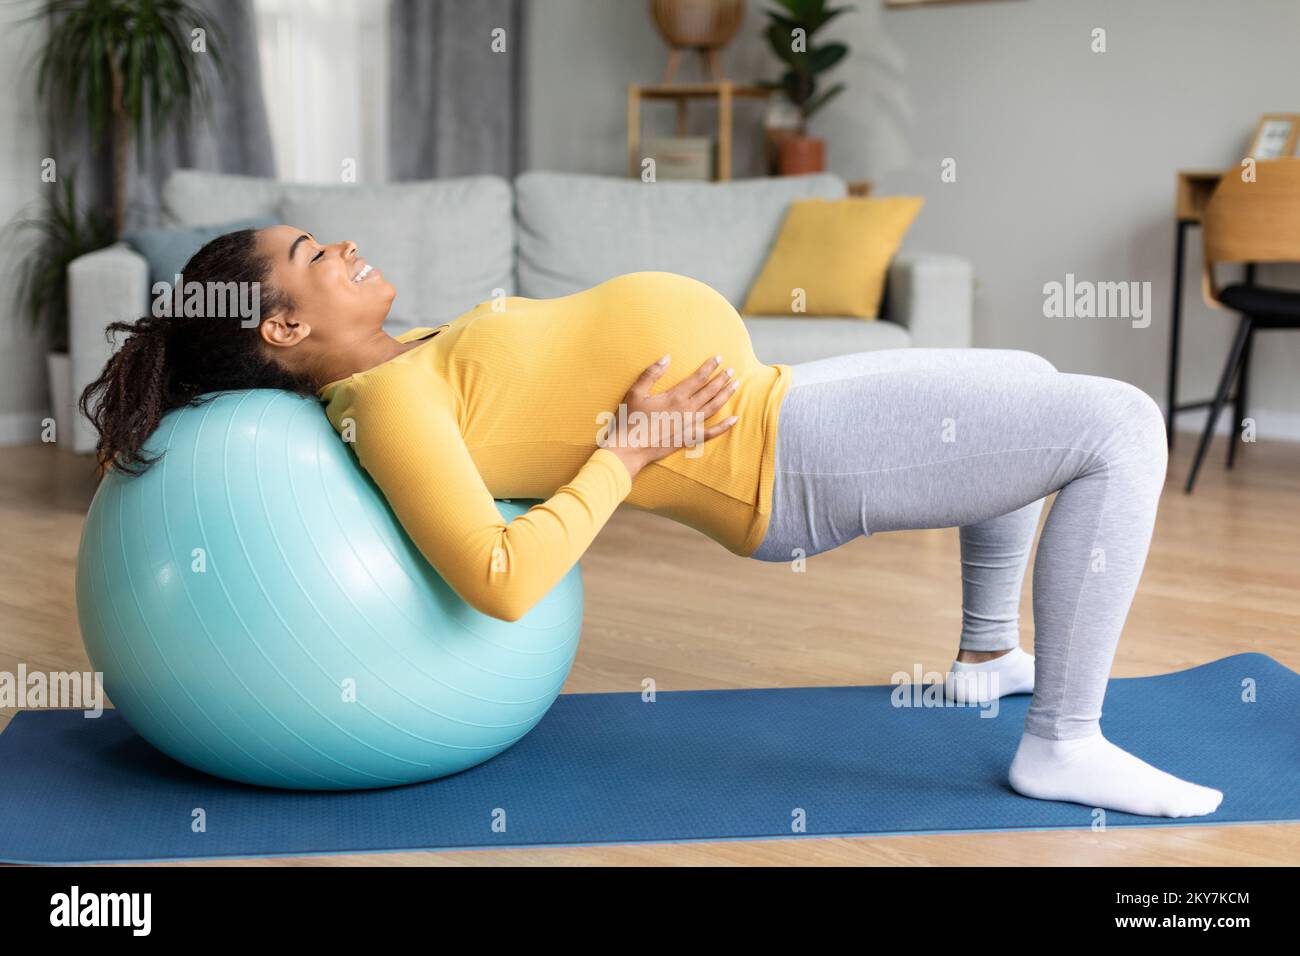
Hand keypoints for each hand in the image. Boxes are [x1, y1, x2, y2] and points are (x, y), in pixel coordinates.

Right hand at [604, 355, 739, 478]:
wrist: (629, 449)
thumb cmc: (629, 420)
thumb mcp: (635, 392)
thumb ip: (651, 373)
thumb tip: (666, 357)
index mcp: (675, 397)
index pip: (698, 378)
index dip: (709, 367)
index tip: (718, 358)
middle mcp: (687, 410)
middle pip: (709, 391)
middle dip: (721, 379)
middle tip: (731, 370)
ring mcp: (690, 425)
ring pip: (714, 407)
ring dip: (725, 395)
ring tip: (735, 384)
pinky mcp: (689, 439)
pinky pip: (711, 433)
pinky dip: (724, 426)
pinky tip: (735, 419)